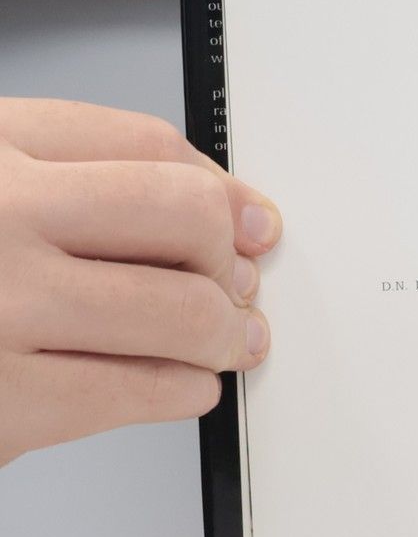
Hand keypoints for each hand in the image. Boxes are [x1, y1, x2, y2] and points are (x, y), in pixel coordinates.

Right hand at [0, 99, 279, 466]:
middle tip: (241, 284)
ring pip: (178, 310)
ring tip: (226, 342)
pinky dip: (179, 392)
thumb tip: (209, 207)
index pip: (144, 144)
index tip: (245, 214)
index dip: (217, 186)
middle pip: (181, 216)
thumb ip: (54, 177)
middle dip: (229, 257)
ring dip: (223, 332)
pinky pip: (132, 392)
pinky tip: (179, 388)